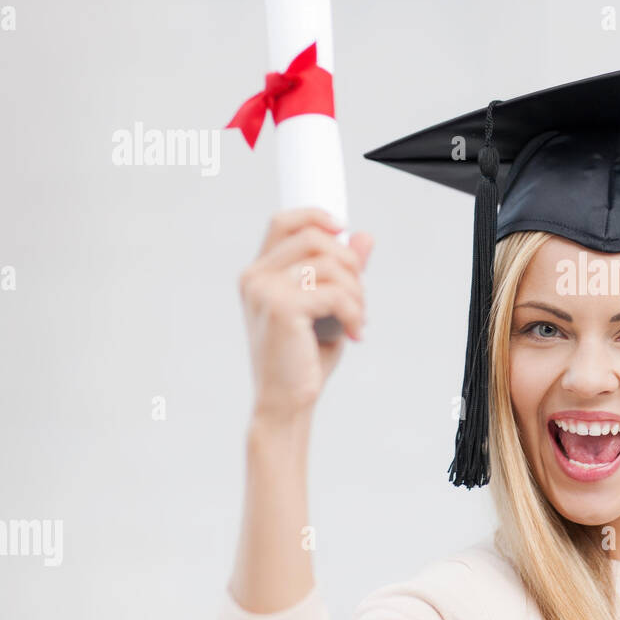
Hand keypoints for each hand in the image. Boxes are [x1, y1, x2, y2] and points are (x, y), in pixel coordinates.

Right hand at [239, 207, 373, 422]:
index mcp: (258, 274)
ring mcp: (265, 290)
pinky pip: (337, 292)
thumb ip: (341, 272)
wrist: (284, 403)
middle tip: (359, 298)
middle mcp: (255, 277)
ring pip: (331, 265)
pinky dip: (355, 312)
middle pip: (315, 237)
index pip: (284, 221)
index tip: (344, 231)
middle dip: (350, 264)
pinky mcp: (282, 307)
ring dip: (357, 292)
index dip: (317, 216)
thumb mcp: (325, 307)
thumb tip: (364, 236)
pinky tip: (353, 333)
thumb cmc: (301, 359)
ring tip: (357, 320)